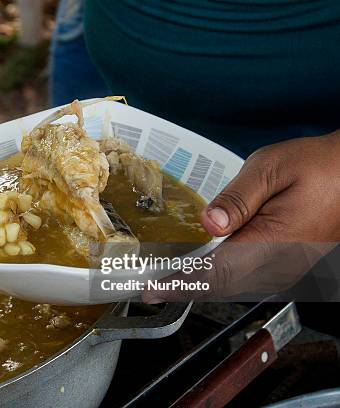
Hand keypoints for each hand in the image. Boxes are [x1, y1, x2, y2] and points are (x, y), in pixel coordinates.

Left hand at [142, 132, 339, 302]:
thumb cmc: (317, 166)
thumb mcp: (271, 169)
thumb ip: (238, 199)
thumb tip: (208, 223)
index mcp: (273, 242)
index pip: (217, 273)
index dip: (182, 283)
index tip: (153, 290)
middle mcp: (280, 264)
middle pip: (222, 286)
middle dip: (184, 288)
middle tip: (150, 287)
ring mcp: (285, 269)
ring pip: (233, 286)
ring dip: (199, 285)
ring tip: (168, 281)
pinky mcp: (286, 265)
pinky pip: (246, 279)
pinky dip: (218, 278)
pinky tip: (200, 270)